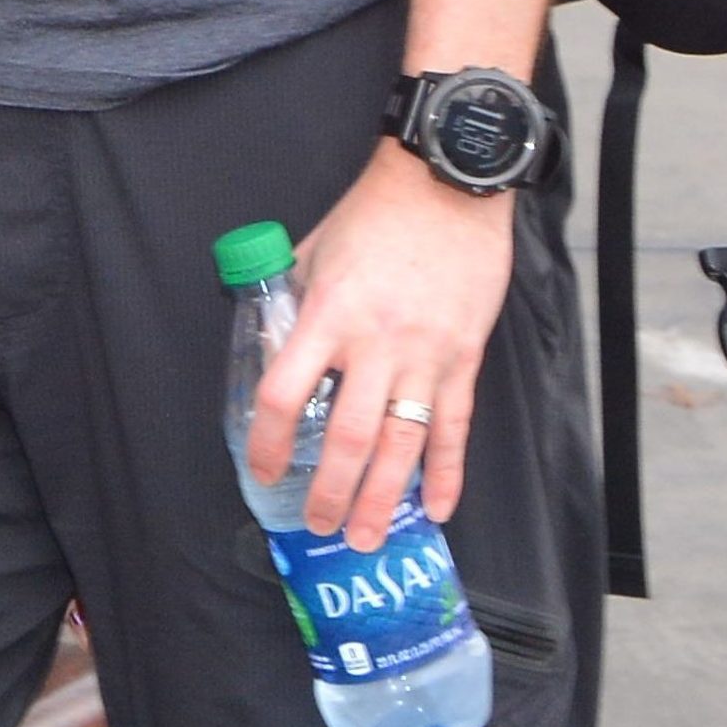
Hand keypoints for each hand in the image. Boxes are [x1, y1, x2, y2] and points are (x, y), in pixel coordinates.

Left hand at [248, 144, 520, 546]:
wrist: (447, 189)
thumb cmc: (372, 218)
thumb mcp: (309, 254)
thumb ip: (291, 306)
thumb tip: (271, 351)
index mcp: (327, 316)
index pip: (284, 393)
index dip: (268, 440)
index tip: (261, 469)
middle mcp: (376, 345)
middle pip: (346, 436)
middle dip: (330, 490)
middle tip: (318, 527)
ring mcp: (426, 357)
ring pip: (402, 444)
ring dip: (383, 497)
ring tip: (368, 536)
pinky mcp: (465, 359)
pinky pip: (455, 428)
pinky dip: (448, 473)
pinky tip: (439, 509)